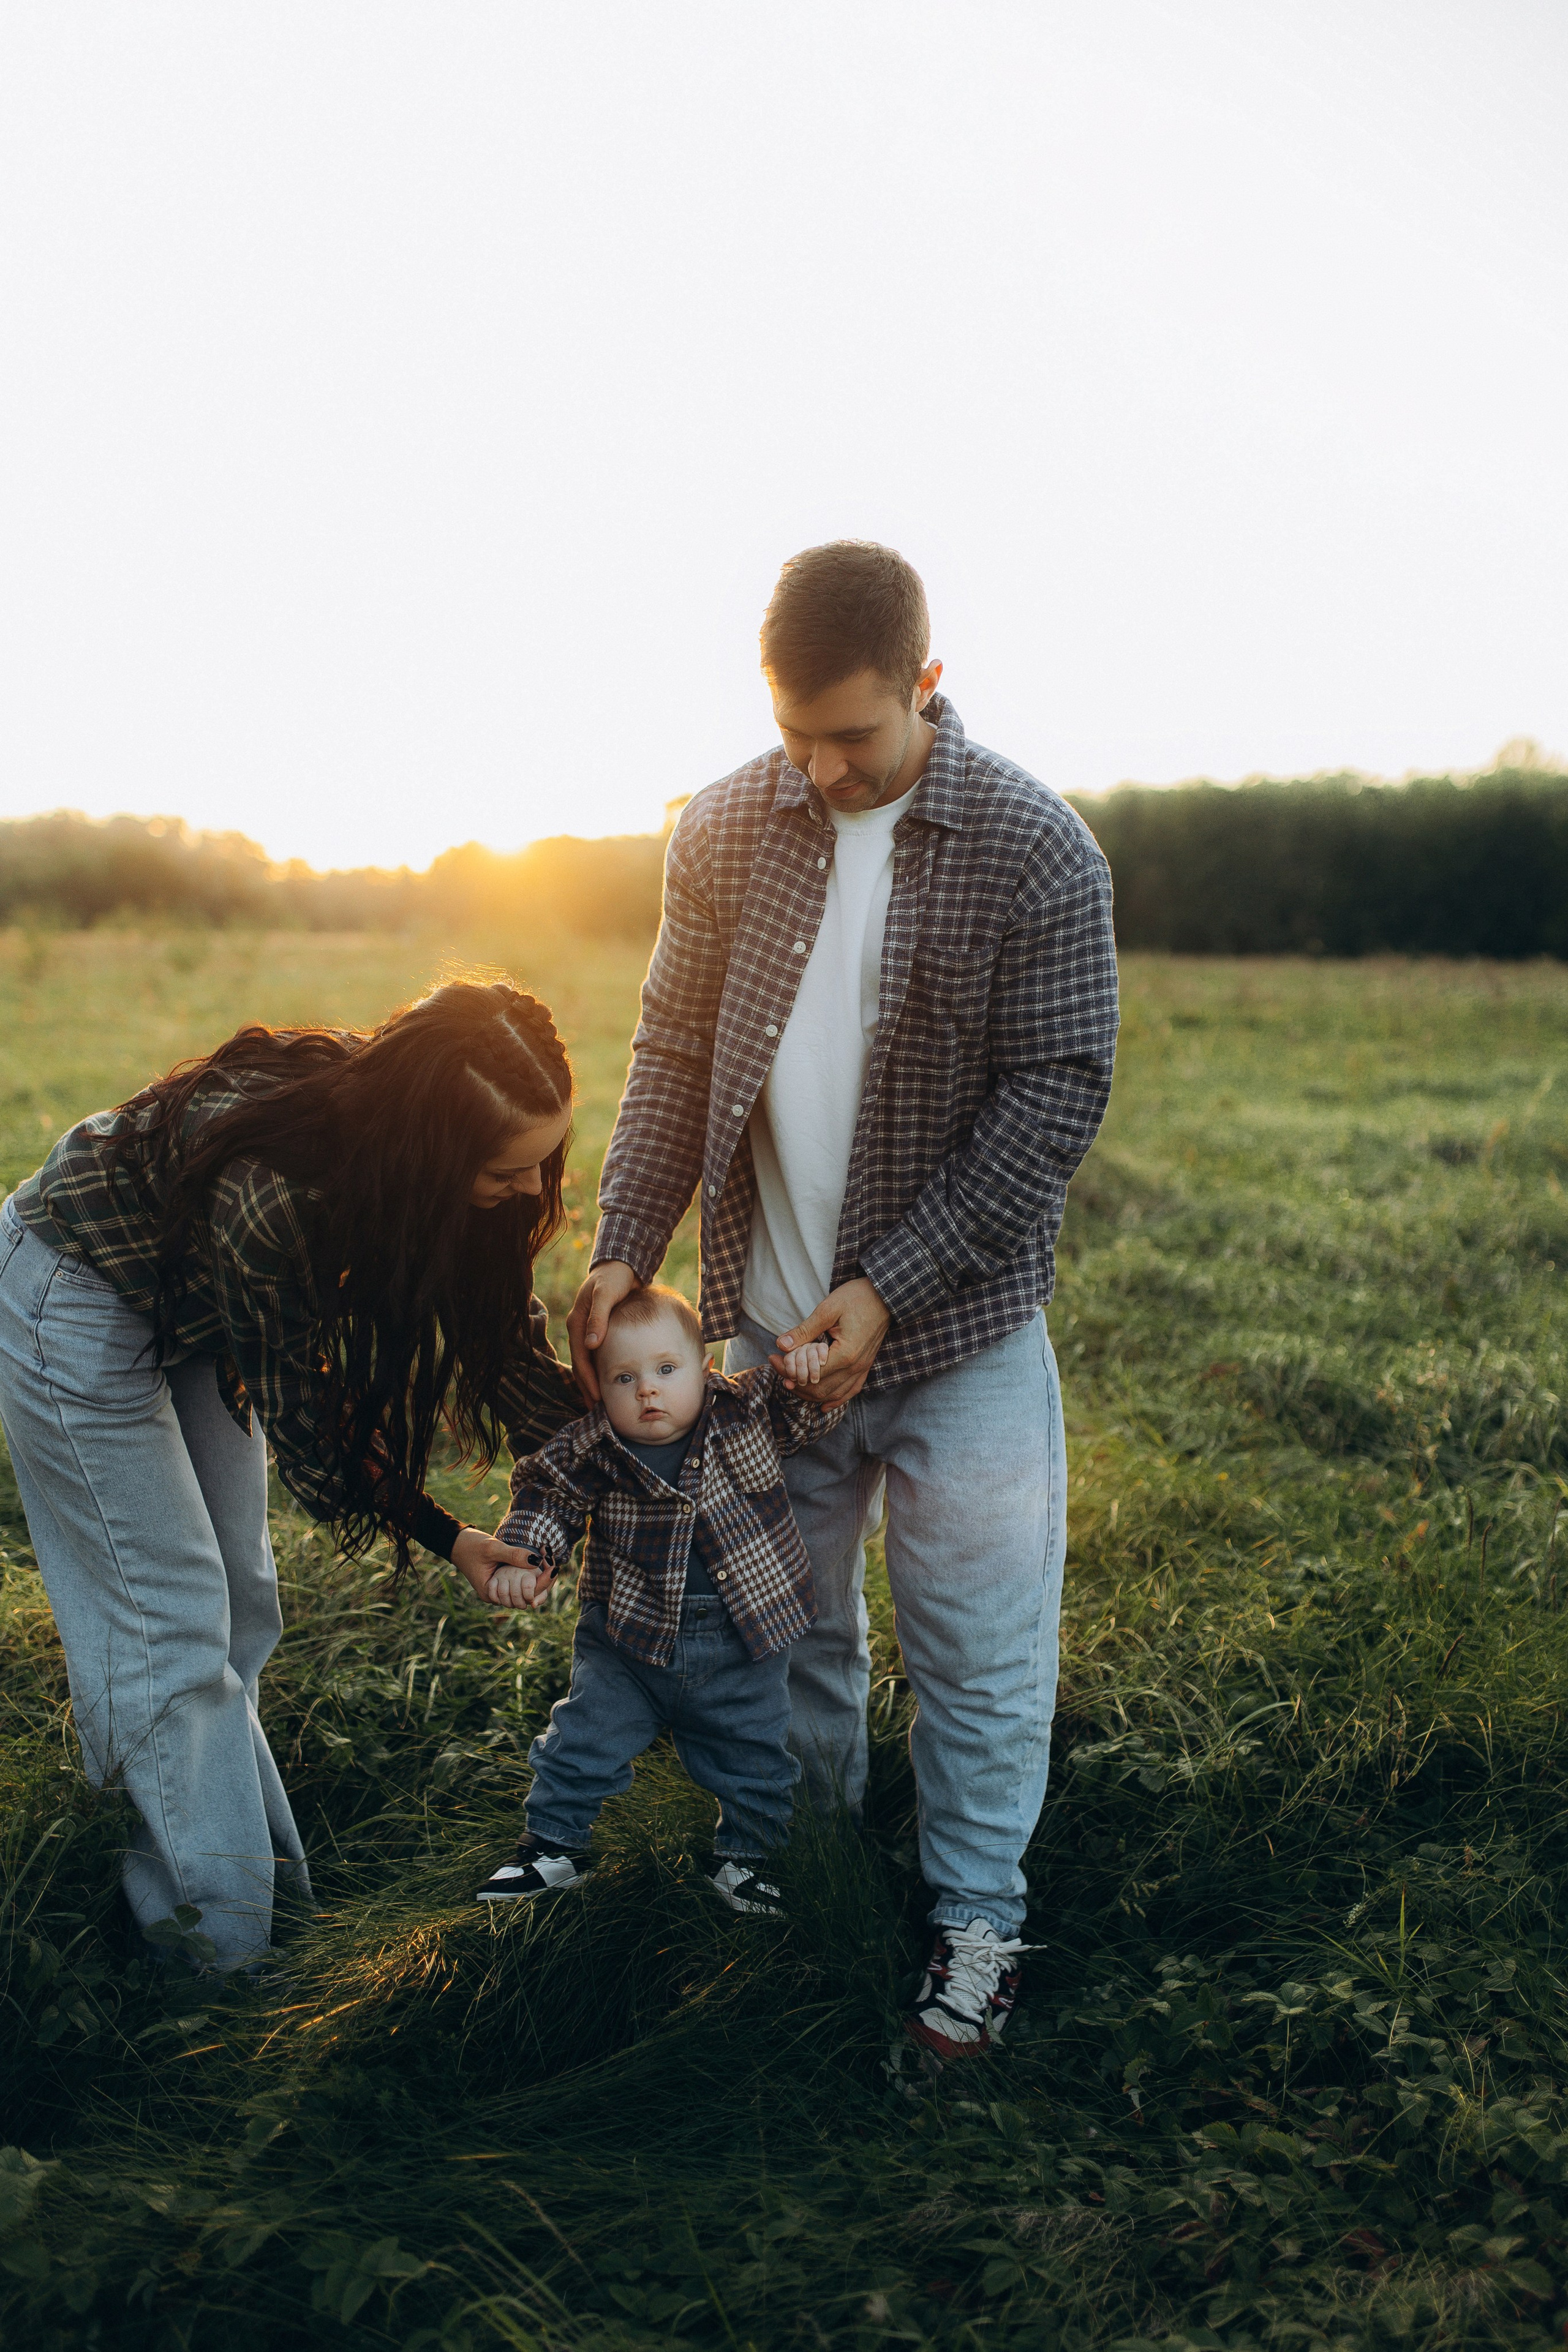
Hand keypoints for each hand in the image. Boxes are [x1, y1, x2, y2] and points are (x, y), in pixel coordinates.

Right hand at [451, 1527, 552, 1607]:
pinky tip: (541, 1565)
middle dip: (540, 1584)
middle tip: (556, 1566)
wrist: (457, 1542)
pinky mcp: (500, 1581)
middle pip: (525, 1597)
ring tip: (552, 1565)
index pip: (522, 1597)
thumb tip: (538, 1560)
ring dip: (535, 1581)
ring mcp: (497, 1590)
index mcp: (490, 1593)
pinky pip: (518, 1584)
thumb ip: (514, 1555)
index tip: (555, 1569)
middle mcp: (495, 1596)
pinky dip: (528, 1577)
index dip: (540, 1585)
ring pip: (522, 1592)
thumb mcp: (494, 1548)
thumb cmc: (472, 1546)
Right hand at [567, 1260, 640, 1401]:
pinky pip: (593, 1356)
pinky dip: (597, 1371)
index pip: (580, 1357)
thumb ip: (598, 1318)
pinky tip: (604, 1383)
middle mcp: (578, 1328)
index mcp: (577, 1321)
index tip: (597, 1398)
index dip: (587, 1379)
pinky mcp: (596, 1330)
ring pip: (585, 1362)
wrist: (620, 1266)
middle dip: (586, 1388)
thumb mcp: (606, 1293)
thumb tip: (591, 1344)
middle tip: (596, 1411)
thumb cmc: (615, 1278)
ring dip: (590, 1383)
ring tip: (598, 1404)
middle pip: (580, 1364)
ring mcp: (586, 1330)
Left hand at [770, 1277, 889, 1405]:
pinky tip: (823, 1405)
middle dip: (794, 1382)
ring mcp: (862, 1368)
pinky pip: (850, 1391)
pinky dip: (835, 1399)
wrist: (885, 1295)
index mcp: (845, 1354)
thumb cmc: (857, 1298)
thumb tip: (781, 1345)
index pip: (810, 1374)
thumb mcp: (827, 1309)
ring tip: (791, 1380)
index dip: (788, 1370)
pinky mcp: (866, 1366)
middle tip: (777, 1366)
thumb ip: (805, 1330)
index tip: (773, 1359)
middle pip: (819, 1389)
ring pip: (832, 1394)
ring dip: (810, 1392)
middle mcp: (855, 1367)